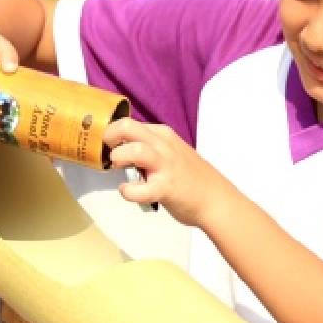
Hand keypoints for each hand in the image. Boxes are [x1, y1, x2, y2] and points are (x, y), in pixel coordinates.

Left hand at [104, 118, 232, 226]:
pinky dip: (127, 191)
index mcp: (163, 134)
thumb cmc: (190, 177)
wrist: (216, 199)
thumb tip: (121, 148)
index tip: (106, 145)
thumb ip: (149, 147)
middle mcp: (163, 145)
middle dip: (110, 136)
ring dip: (119, 157)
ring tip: (118, 167)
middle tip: (107, 150)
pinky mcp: (165, 188)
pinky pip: (139, 189)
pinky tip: (127, 191)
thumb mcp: (171, 151)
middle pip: (128, 127)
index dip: (112, 133)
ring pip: (135, 150)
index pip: (129, 123)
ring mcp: (165, 166)